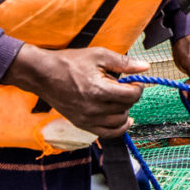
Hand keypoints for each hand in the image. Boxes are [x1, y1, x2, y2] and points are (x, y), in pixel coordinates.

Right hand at [2, 44, 145, 138]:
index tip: (135, 81)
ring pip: (119, 122)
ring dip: (124, 110)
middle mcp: (93, 108)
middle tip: (124, 86)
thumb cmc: (70, 62)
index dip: (138, 87)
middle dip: (129, 96)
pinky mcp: (81, 124)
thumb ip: (124, 63)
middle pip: (126, 107)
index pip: (132, 95)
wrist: (43, 74)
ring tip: (118, 98)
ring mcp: (87, 119)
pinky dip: (118, 128)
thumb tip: (146, 67)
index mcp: (99, 90)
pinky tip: (124, 119)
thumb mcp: (99, 55)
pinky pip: (107, 134)